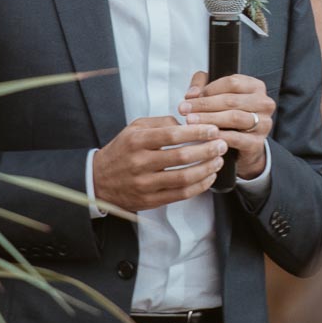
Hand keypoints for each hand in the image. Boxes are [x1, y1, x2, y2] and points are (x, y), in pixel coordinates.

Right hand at [92, 116, 227, 213]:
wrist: (99, 180)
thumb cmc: (122, 151)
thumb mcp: (134, 128)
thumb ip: (160, 122)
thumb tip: (186, 124)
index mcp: (136, 141)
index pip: (172, 135)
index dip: (196, 132)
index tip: (213, 130)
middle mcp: (140, 162)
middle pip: (181, 157)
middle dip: (207, 150)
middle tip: (222, 145)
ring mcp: (145, 183)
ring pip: (183, 177)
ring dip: (206, 169)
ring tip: (218, 161)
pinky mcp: (150, 200)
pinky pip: (180, 194)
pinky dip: (198, 186)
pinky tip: (208, 177)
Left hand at [179, 70, 274, 179]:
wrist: (244, 147)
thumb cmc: (229, 117)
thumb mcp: (217, 97)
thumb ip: (202, 88)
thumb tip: (191, 94)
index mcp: (255, 87)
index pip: (231, 82)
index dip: (208, 89)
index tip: (188, 98)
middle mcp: (264, 103)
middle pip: (231, 100)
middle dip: (204, 105)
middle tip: (184, 110)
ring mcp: (263, 123)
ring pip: (234, 117)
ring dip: (209, 119)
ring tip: (190, 121)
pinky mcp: (257, 142)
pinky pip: (236, 138)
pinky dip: (218, 136)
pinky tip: (204, 136)